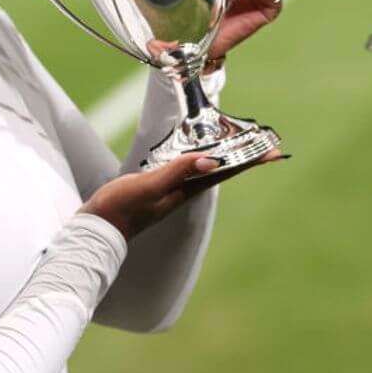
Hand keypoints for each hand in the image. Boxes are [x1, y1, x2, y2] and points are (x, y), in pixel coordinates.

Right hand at [84, 151, 287, 238]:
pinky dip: (203, 158)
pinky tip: (202, 154)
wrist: (98, 227)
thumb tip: (211, 160)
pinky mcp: (160, 186)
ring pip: (209, 169)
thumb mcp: (149, 187)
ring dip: (228, 157)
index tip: (273, 152)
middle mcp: (185, 190)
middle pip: (223, 169)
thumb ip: (177, 172)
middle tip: (266, 144)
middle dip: (245, 156)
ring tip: (243, 146)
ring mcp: (173, 189)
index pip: (226, 170)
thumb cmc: (121, 207)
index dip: (249, 160)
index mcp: (186, 189)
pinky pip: (191, 169)